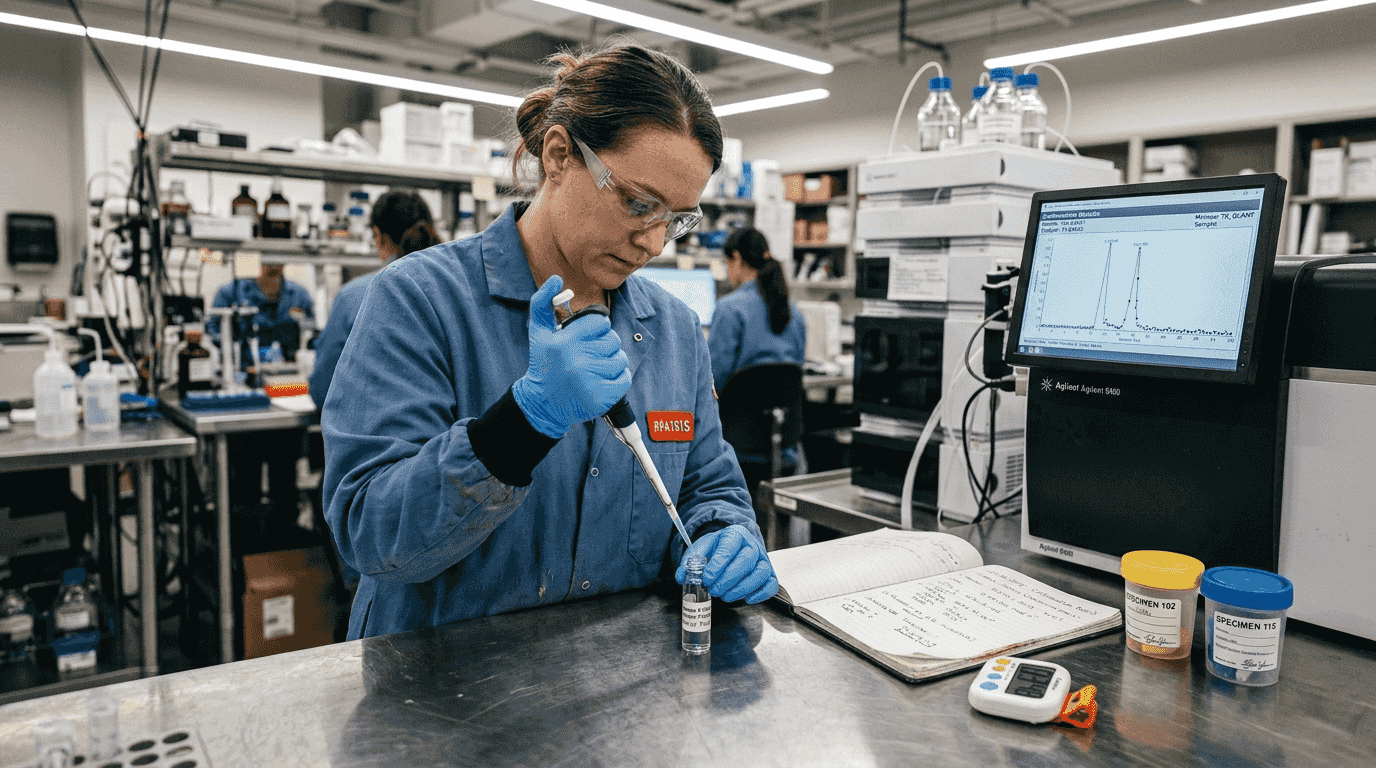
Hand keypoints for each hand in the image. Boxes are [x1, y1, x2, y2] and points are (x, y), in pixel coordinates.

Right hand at [512, 275, 631, 437]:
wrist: (542, 403)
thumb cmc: (544, 363)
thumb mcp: (538, 331)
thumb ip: (543, 302)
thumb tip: (557, 279)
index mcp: (564, 341)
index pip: (601, 322)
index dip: (595, 329)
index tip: (584, 338)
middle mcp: (577, 360)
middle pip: (612, 340)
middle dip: (603, 345)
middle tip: (587, 355)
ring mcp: (590, 380)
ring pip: (620, 359)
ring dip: (611, 362)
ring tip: (594, 368)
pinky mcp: (601, 398)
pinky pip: (624, 378)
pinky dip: (617, 378)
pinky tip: (601, 380)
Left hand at [676, 525, 777, 603]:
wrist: (733, 547)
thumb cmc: (718, 549)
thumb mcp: (702, 549)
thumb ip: (690, 562)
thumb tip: (681, 576)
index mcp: (734, 535)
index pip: (728, 548)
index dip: (717, 565)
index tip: (706, 578)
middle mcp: (752, 545)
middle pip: (746, 561)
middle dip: (728, 579)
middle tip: (714, 590)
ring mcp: (763, 559)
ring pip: (760, 573)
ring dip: (742, 589)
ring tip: (725, 597)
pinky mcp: (770, 573)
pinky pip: (771, 585)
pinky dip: (760, 594)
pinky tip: (746, 599)